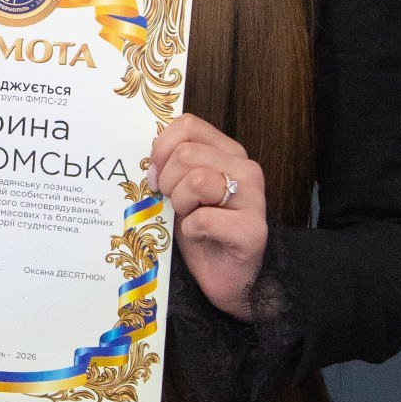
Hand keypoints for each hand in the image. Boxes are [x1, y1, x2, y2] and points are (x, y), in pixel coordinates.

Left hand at [148, 113, 268, 320]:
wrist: (226, 276)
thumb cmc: (201, 230)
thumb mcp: (179, 190)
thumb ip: (169, 166)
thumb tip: (147, 159)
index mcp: (228, 153)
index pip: (188, 125)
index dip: (161, 147)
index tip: (155, 173)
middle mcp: (245, 169)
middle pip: (187, 154)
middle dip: (168, 182)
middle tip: (173, 203)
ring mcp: (253, 198)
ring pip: (197, 181)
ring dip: (181, 205)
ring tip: (188, 218)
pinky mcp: (252, 230)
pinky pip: (203, 219)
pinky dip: (190, 232)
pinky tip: (201, 238)